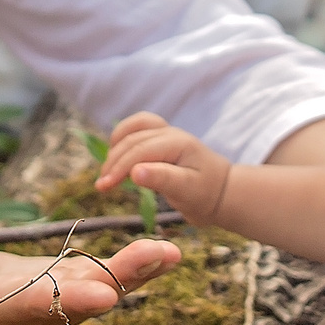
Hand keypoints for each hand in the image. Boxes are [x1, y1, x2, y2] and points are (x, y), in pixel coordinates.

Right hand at [0, 230, 179, 324]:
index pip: (36, 306)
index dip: (68, 300)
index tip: (101, 295)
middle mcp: (34, 312)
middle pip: (80, 297)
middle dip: (117, 282)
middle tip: (157, 262)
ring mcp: (52, 299)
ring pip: (98, 285)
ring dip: (135, 271)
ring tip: (171, 251)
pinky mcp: (61, 283)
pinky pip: (101, 273)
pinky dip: (132, 264)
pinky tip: (165, 249)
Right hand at [96, 111, 230, 225]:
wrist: (223, 193)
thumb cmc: (206, 195)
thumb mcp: (186, 191)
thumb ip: (162, 180)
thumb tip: (135, 172)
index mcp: (177, 143)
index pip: (140, 150)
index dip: (119, 167)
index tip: (103, 186)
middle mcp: (171, 133)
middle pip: (132, 140)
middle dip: (113, 161)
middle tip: (101, 186)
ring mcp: (166, 134)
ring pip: (133, 129)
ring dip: (116, 147)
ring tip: (107, 171)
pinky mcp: (162, 140)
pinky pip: (138, 129)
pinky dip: (123, 139)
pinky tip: (116, 156)